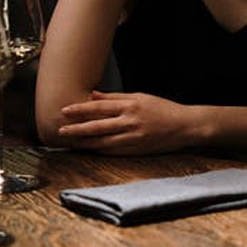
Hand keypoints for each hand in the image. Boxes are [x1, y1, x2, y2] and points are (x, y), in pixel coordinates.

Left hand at [58, 91, 194, 154]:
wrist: (186, 126)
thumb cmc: (163, 108)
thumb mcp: (140, 96)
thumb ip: (116, 97)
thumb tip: (93, 95)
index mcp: (130, 104)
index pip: (99, 106)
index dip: (81, 109)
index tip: (65, 110)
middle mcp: (130, 121)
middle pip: (98, 126)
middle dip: (77, 128)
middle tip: (61, 130)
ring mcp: (134, 137)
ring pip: (103, 141)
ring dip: (84, 143)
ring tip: (70, 142)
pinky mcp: (137, 150)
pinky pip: (114, 151)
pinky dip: (99, 150)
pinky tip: (88, 150)